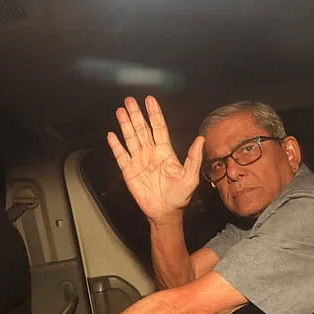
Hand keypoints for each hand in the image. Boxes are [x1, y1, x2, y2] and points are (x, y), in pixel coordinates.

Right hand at [107, 96, 204, 222]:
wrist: (165, 212)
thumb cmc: (180, 196)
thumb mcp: (190, 178)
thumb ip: (194, 158)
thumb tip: (201, 140)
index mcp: (165, 152)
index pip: (159, 128)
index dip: (154, 114)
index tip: (150, 100)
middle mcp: (151, 153)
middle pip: (142, 129)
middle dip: (136, 114)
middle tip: (130, 100)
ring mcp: (139, 161)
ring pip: (131, 138)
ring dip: (126, 124)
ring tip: (121, 110)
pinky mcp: (129, 171)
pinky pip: (121, 156)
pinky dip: (116, 145)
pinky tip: (112, 135)